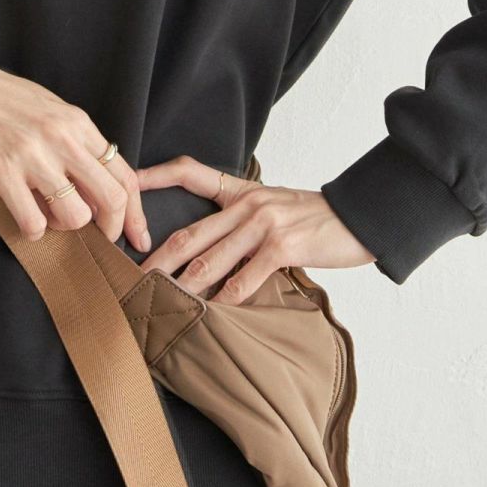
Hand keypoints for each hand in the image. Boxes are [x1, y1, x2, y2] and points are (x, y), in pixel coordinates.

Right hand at [0, 42, 150, 249]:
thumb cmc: (1, 98)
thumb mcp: (50, 108)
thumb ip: (76, 139)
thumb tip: (98, 178)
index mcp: (78, 122)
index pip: (124, 174)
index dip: (135, 212)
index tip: (135, 234)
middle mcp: (62, 138)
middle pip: (111, 198)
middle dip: (111, 229)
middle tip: (100, 239)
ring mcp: (33, 156)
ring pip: (75, 215)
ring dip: (65, 227)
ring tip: (49, 216)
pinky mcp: (2, 172)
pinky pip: (33, 221)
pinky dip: (32, 230)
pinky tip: (23, 218)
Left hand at [133, 154, 377, 304]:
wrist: (358, 217)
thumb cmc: (312, 220)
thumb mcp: (271, 209)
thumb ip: (238, 225)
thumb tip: (204, 256)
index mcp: (241, 191)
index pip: (191, 173)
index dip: (156, 175)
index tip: (128, 183)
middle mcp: (247, 203)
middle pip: (190, 231)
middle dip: (158, 259)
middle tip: (132, 279)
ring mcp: (264, 223)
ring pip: (212, 258)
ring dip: (185, 285)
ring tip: (163, 304)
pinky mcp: (284, 245)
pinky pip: (247, 276)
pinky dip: (229, 297)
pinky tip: (215, 313)